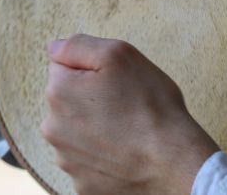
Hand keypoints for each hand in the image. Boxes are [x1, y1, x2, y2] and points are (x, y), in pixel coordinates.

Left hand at [41, 34, 219, 194]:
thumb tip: (56, 48)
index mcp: (58, 92)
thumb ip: (79, 45)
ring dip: (96, 128)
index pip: (63, 67)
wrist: (173, 162)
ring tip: (127, 129)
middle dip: (90, 98)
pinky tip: (125, 152)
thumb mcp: (119, 55)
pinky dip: (104, 156)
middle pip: (69, 101)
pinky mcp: (83, 184)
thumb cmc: (151, 106)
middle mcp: (53, 128)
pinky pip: (90, 161)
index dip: (92, 69)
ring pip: (78, 132)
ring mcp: (67, 160)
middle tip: (124, 103)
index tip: (114, 80)